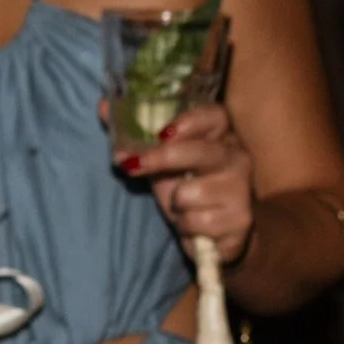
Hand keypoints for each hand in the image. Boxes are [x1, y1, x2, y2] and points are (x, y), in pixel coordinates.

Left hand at [115, 101, 255, 265]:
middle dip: (162, 159)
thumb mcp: (163, 164)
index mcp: (222, 136)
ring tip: (184, 209)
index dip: (189, 121)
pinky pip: (195, 222)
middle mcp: (237, 158)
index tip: (161, 133)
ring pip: (190, 193)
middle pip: (201, 152)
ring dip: (175, 206)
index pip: (215, 116)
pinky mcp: (240, 221)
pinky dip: (185, 228)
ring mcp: (241, 190)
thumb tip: (102, 106)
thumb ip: (137, 137)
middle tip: (132, 166)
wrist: (216, 237)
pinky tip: (195, 227)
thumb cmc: (189, 192)